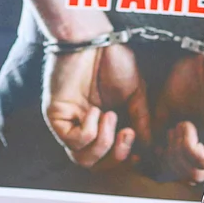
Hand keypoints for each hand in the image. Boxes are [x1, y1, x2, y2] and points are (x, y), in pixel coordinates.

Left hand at [43, 44, 150, 167]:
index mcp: (102, 123)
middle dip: (115, 156)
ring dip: (103, 143)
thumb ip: (141, 119)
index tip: (139, 151)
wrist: (94, 38)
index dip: (123, 159)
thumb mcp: (136, 93)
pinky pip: (72, 141)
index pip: (108, 156)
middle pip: (94, 164)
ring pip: (81, 158)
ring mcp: (68, 122)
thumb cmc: (113, 58)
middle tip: (127, 134)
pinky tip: (95, 111)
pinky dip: (89, 131)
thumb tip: (147, 146)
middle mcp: (83, 126)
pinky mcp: (56, 116)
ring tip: (111, 117)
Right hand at [153, 55, 203, 183]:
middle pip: (183, 178)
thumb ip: (156, 132)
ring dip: (175, 153)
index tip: (140, 152)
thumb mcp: (166, 109)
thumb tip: (144, 155)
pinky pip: (202, 160)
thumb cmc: (194, 76)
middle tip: (164, 134)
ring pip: (193, 174)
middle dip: (165, 160)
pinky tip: (184, 124)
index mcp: (202, 145)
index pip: (177, 173)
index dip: (155, 167)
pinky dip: (186, 145)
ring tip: (174, 127)